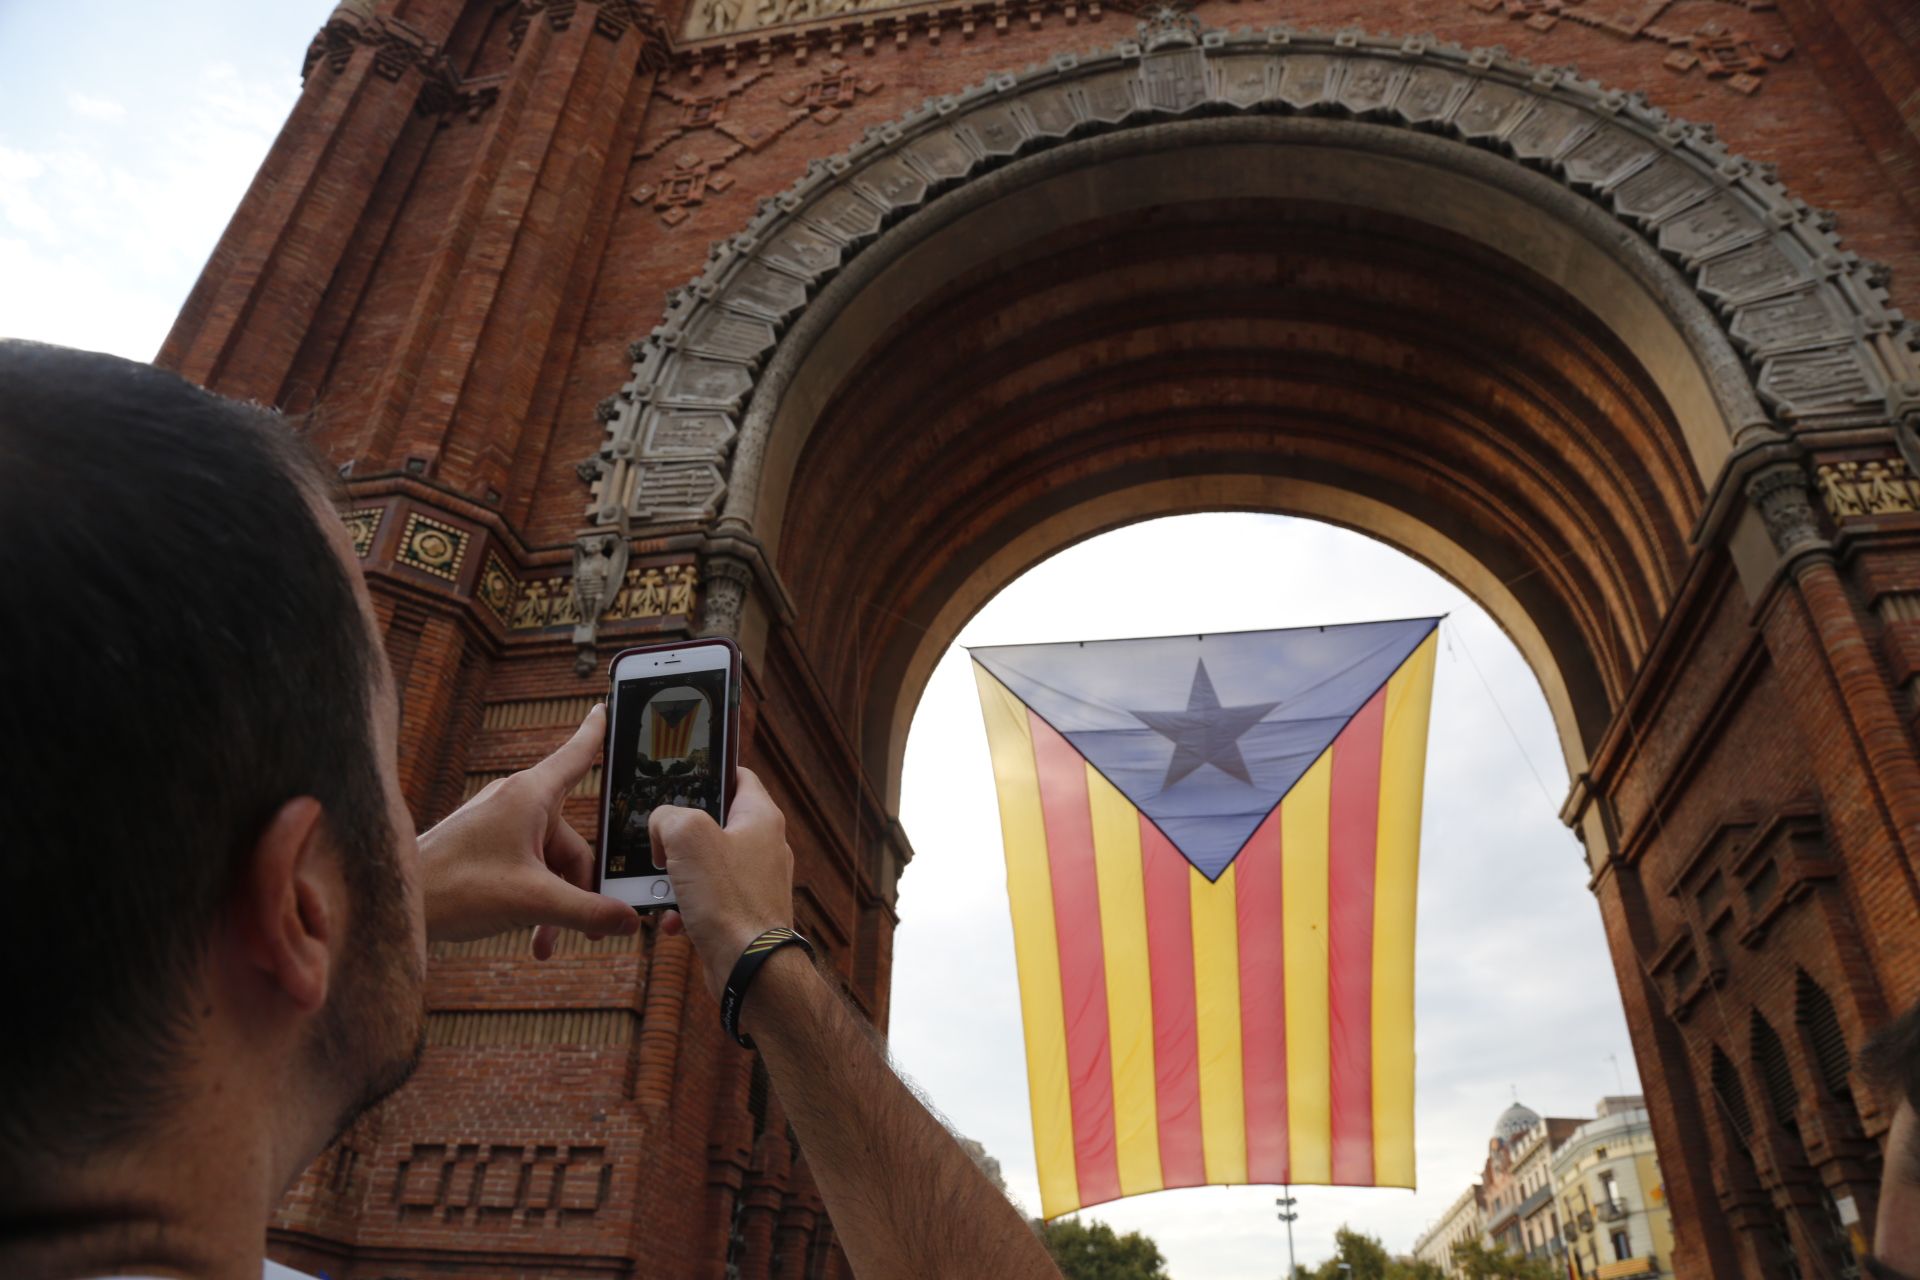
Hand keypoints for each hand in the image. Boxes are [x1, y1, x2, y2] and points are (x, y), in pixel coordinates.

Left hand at [418, 704, 637, 958]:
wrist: (395, 902)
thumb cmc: (456, 888)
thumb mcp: (534, 902)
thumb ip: (588, 911)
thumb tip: (629, 921)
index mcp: (531, 796)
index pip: (577, 755)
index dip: (597, 733)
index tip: (606, 709)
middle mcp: (517, 804)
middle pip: (573, 841)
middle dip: (581, 888)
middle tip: (593, 927)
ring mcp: (499, 827)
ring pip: (549, 864)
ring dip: (555, 905)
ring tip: (548, 941)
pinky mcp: (485, 849)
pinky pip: (527, 872)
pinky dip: (534, 903)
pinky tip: (533, 938)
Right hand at [652, 767, 793, 999]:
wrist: (749, 966)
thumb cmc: (727, 900)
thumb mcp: (687, 837)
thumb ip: (669, 816)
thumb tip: (663, 828)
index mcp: (760, 817)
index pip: (738, 776)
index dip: (709, 772)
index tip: (680, 776)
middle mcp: (764, 846)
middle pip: (714, 823)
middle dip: (680, 836)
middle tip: (659, 842)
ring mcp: (756, 881)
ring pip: (706, 866)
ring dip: (677, 877)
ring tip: (663, 887)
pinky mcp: (744, 911)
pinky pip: (708, 900)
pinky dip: (686, 908)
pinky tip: (673, 922)